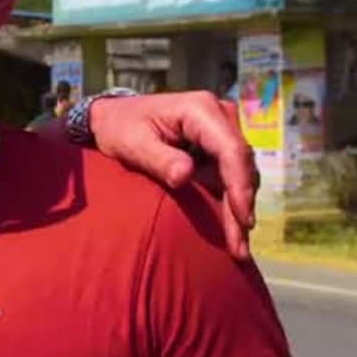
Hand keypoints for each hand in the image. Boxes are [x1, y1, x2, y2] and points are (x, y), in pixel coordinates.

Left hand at [88, 92, 257, 258]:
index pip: (231, 149)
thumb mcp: (132, 144)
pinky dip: (230, 202)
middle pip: (241, 165)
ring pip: (241, 174)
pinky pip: (230, 176)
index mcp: (201, 110)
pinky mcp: (217, 147)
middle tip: (239, 247)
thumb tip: (185, 176)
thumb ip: (159, 159)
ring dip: (239, 209)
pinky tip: (230, 231)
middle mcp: (219, 116)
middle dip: (242, 206)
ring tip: (237, 247)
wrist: (114, 117)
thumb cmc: (120, 128)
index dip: (239, 185)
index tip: (241, 218)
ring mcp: (221, 131)